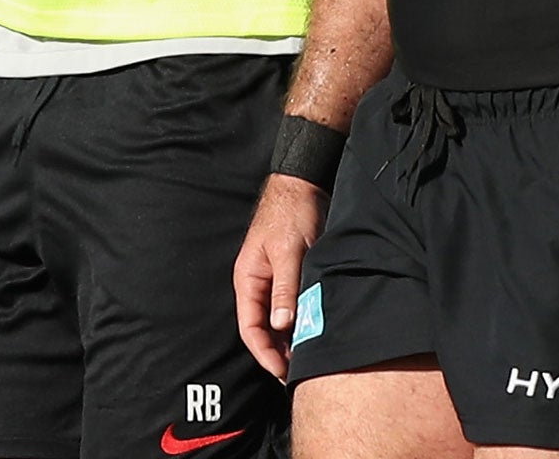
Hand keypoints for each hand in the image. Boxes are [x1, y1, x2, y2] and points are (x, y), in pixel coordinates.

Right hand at [233, 173, 327, 379]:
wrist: (304, 185)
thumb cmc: (292, 213)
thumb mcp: (290, 251)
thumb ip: (285, 287)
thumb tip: (281, 325)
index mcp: (248, 279)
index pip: (250, 327)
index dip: (264, 353)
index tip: (282, 372)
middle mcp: (256, 283)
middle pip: (261, 329)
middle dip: (276, 353)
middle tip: (297, 373)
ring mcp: (271, 280)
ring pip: (276, 320)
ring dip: (288, 339)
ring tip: (306, 358)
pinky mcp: (288, 275)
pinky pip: (288, 306)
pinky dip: (297, 322)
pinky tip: (310, 332)